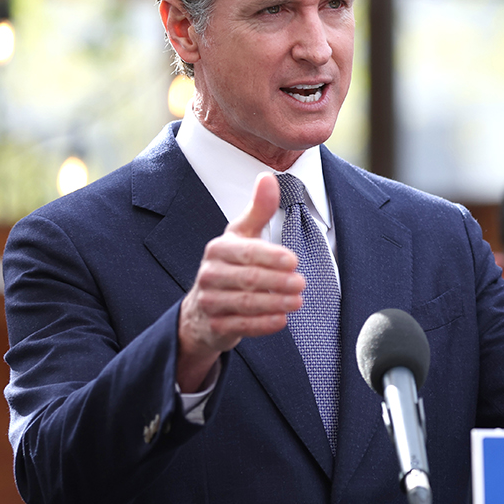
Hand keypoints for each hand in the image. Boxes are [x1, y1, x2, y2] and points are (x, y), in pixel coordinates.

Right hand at [176, 173, 303, 390]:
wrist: (201, 310)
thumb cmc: (229, 265)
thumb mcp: (241, 235)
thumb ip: (258, 209)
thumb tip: (267, 177)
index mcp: (219, 249)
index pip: (247, 252)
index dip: (271, 256)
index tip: (294, 260)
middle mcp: (209, 274)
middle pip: (248, 278)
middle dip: (278, 281)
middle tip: (302, 283)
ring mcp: (210, 302)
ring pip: (246, 304)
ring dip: (275, 303)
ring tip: (298, 301)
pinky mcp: (215, 326)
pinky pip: (241, 326)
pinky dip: (263, 324)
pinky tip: (282, 320)